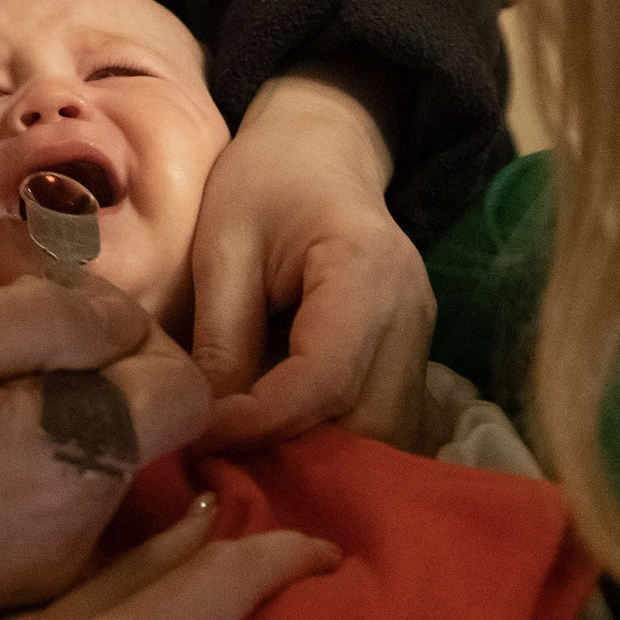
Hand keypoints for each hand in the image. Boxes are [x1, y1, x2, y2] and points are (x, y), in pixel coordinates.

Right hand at [0, 275, 209, 619]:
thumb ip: (51, 317)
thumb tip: (122, 318)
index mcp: (81, 459)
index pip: (187, 391)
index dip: (142, 339)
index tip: (69, 320)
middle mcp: (89, 529)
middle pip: (146, 430)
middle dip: (98, 374)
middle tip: (6, 347)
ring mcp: (52, 570)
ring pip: (100, 466)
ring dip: (61, 418)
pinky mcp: (14, 589)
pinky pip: (59, 507)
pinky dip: (34, 465)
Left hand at [189, 74, 435, 450]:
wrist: (320, 151)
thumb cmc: (265, 183)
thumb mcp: (224, 243)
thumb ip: (221, 336)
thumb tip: (207, 428)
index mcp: (364, 271)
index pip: (324, 378)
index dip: (262, 422)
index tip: (200, 438)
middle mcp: (410, 316)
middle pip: (369, 425)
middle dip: (298, 458)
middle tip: (225, 467)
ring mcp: (419, 342)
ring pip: (385, 440)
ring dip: (321, 464)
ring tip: (252, 466)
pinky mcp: (410, 361)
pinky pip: (384, 427)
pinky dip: (339, 451)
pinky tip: (286, 450)